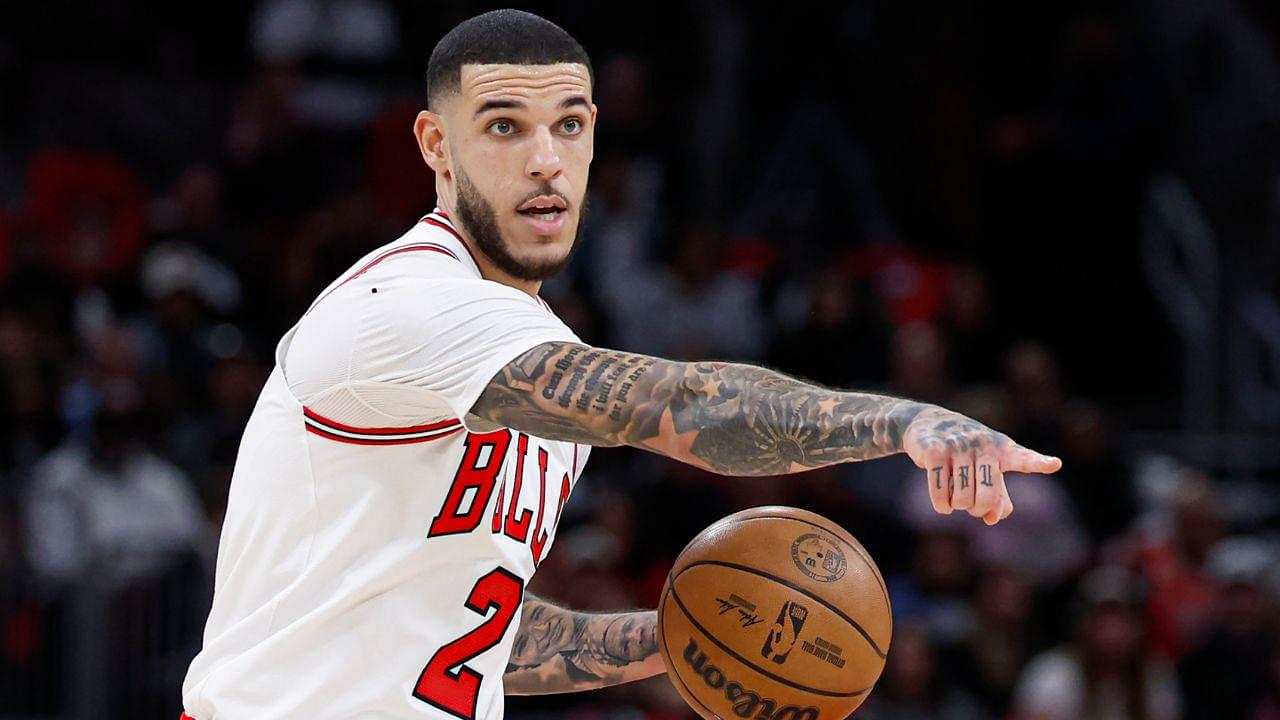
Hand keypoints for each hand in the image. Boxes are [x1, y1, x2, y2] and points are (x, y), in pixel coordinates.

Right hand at [901, 406, 1061, 524]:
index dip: (1038, 462)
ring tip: (954, 497)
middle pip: (987, 497)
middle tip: (971, 505)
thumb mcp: (986, 470)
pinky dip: (942, 506)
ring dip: (957, 506)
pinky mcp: (934, 451)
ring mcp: (957, 446)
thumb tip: (992, 518)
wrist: (928, 424)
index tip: (1054, 464)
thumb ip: (998, 497)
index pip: (1023, 458)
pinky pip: (941, 494)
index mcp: (1002, 449)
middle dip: (977, 509)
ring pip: (962, 499)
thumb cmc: (965, 452)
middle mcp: (983, 444)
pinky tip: (944, 505)